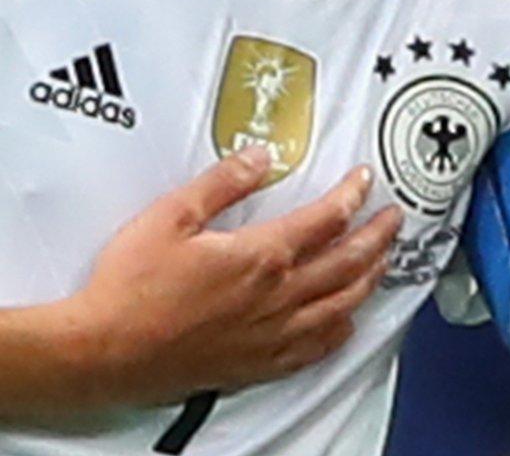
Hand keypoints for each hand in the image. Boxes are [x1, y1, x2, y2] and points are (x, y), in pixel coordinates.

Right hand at [64, 147, 402, 407]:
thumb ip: (222, 184)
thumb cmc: (130, 288)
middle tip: (396, 217)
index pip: (327, 218)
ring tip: (384, 259)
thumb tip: (260, 156)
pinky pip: (318, 347)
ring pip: (344, 304)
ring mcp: (273, 333)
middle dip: (380, 235)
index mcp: (261, 256)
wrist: (104, 351)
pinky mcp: (260, 363)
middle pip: (350, 262)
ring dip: (372, 277)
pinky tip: (348, 319)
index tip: (365, 179)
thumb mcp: (170, 217)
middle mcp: (278, 297)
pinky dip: (343, 329)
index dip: (353, 194)